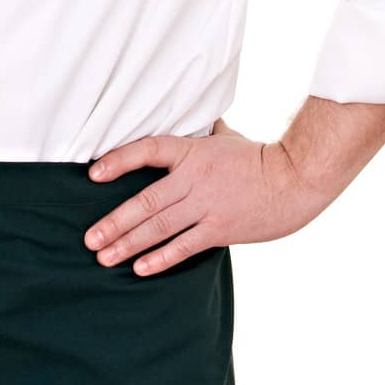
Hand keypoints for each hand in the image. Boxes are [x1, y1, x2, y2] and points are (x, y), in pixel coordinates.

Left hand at [83, 117, 320, 275]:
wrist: (295, 180)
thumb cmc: (260, 157)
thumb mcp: (226, 137)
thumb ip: (202, 132)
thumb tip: (192, 116)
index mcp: (193, 151)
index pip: (148, 150)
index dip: (119, 161)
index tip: (93, 174)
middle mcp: (195, 179)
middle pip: (145, 201)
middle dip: (113, 222)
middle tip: (89, 239)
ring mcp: (207, 206)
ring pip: (159, 227)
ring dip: (128, 243)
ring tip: (104, 257)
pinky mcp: (220, 230)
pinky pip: (184, 246)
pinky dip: (160, 259)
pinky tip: (139, 268)